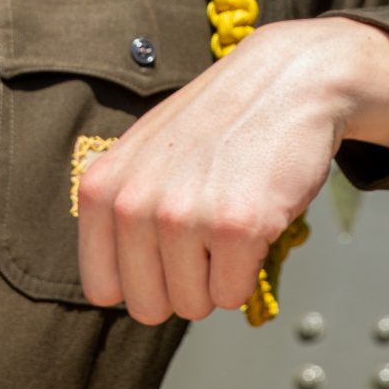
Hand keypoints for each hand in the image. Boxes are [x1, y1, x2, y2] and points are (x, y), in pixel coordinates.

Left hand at [74, 18, 388, 323]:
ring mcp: (184, 216)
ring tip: (229, 217)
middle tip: (204, 235)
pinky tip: (254, 217)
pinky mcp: (236, 227)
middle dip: (181, 285)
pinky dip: (248, 270)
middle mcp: (133, 204)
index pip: (103, 288)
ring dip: (218, 275)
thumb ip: (117, 211)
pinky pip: (233, 296)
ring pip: (193, 305)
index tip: (166, 249)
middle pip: (148, 307)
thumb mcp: (142, 155)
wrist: (286, 82)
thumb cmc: (216, 123)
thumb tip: (112, 288)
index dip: (142, 279)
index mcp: (102, 190)